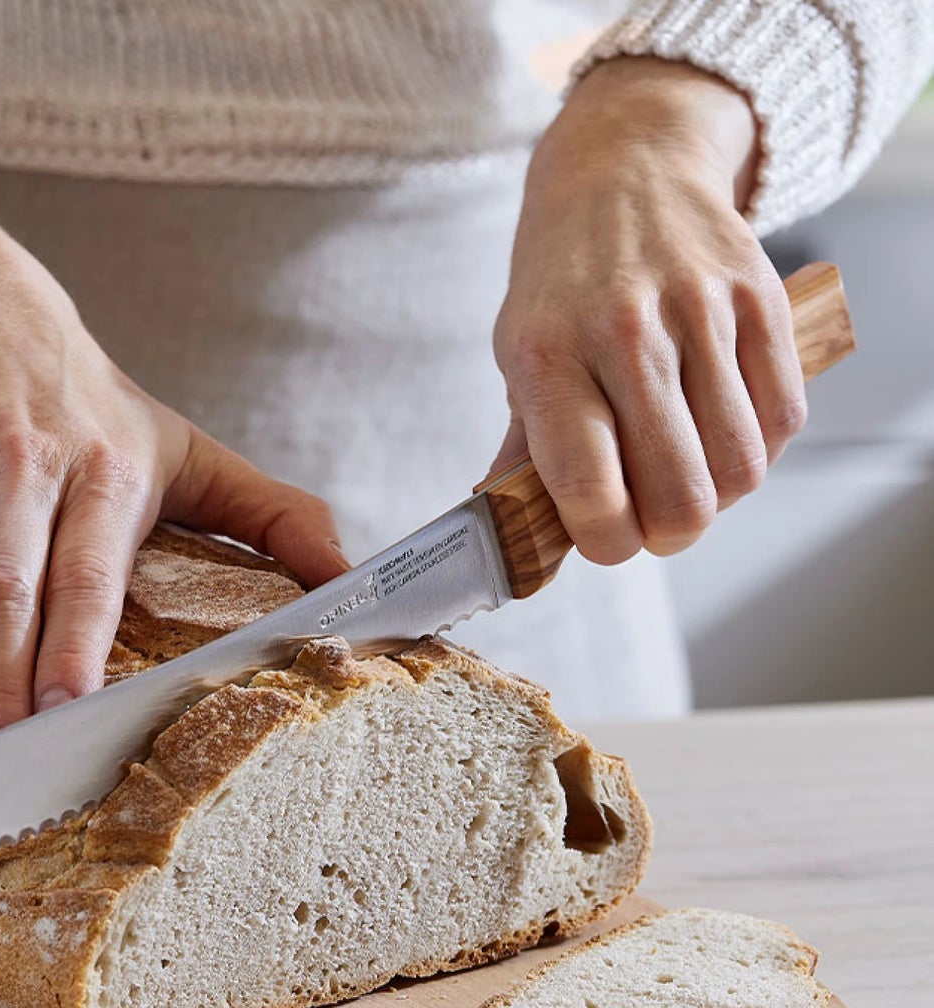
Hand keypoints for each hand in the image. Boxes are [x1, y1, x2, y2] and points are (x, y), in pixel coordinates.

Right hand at [0, 163, 344, 767]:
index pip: (85, 573)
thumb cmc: (94, 406)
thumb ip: (274, 514)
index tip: (67, 715)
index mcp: (101, 470)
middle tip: (0, 766)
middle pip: (0, 593)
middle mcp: (19, 473)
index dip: (72, 646)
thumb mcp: (190, 448)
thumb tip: (349, 578)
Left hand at [490, 57, 806, 562]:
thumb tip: (519, 544)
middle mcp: (623, 333)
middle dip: (668, 533)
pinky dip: (759, 450)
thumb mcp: (519, 359)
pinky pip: (783, 417)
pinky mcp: (760, 297)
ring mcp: (699, 311)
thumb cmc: (562, 285)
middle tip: (655, 524)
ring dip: (717, 497)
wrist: (622, 168)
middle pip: (679, 492)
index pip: (591, 488)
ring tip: (689, 479)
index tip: (610, 541)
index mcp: (547, 357)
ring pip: (740, 466)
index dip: (608, 541)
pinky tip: (723, 437)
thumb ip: (525, 454)